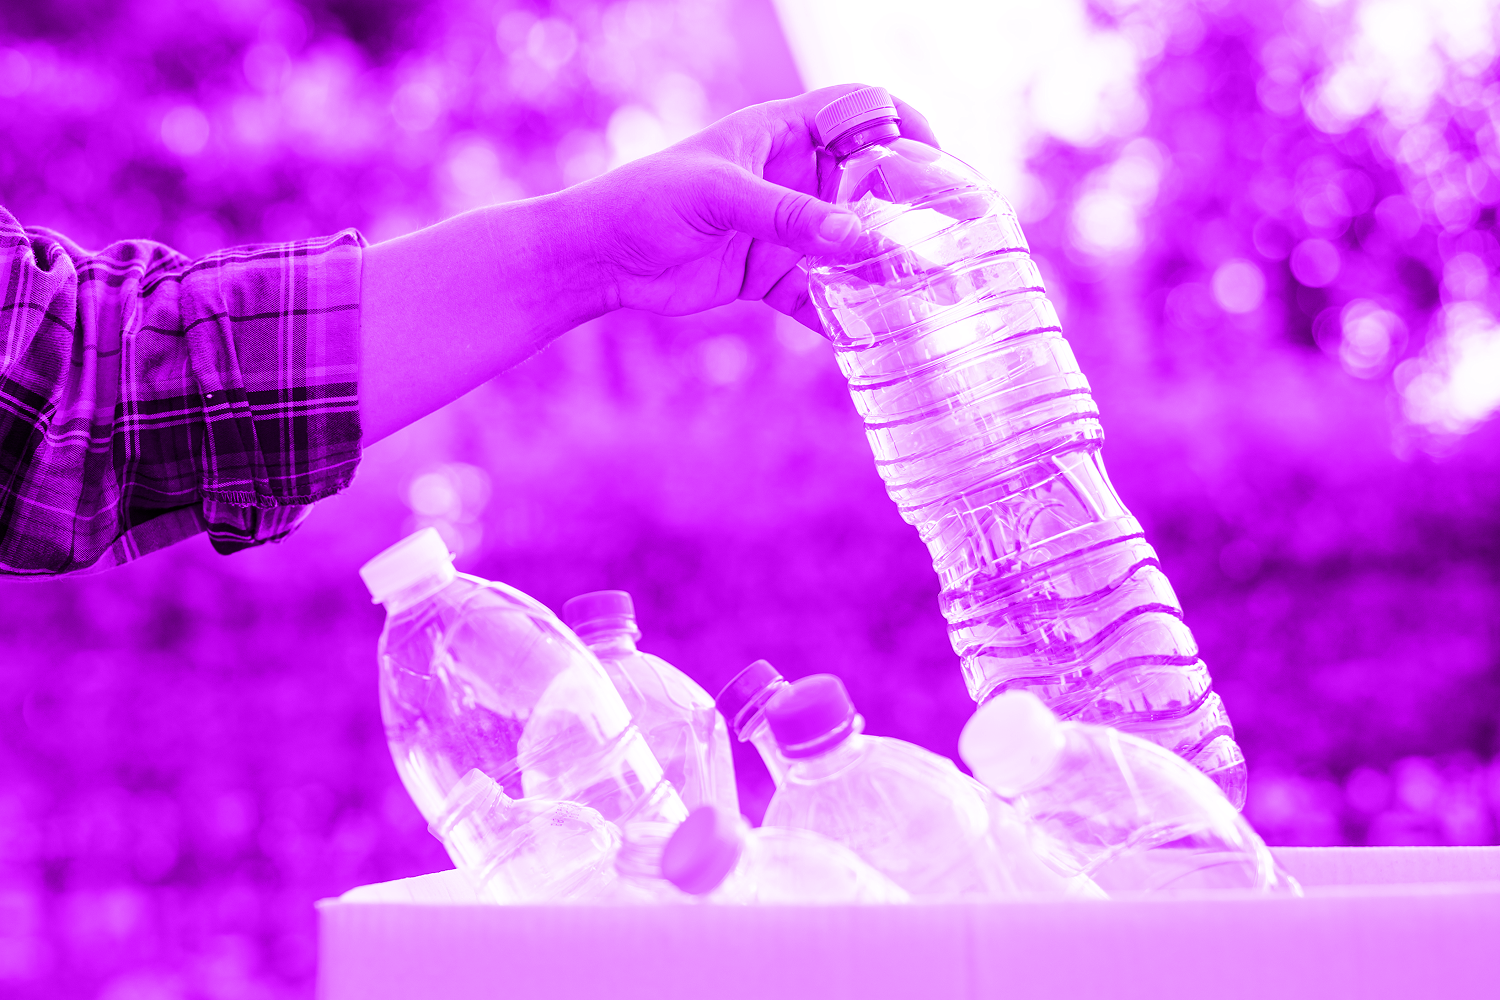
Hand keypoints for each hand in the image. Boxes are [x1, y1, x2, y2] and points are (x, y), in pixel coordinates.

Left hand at [570, 84, 938, 331]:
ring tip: (933, 293)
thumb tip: (861, 240)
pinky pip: (820, 294)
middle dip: (910, 209)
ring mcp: (784, 228)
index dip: (902, 126)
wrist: (597, 257)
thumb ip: (788, 217)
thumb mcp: (719, 197)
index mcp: (782, 132)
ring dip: (887, 269)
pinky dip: (844, 314)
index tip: (936, 161)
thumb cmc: (646, 200)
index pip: (859, 110)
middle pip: (868, 184)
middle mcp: (792, 177)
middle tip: (955, 237)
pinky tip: (875, 336)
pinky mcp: (770, 274)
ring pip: (850, 246)